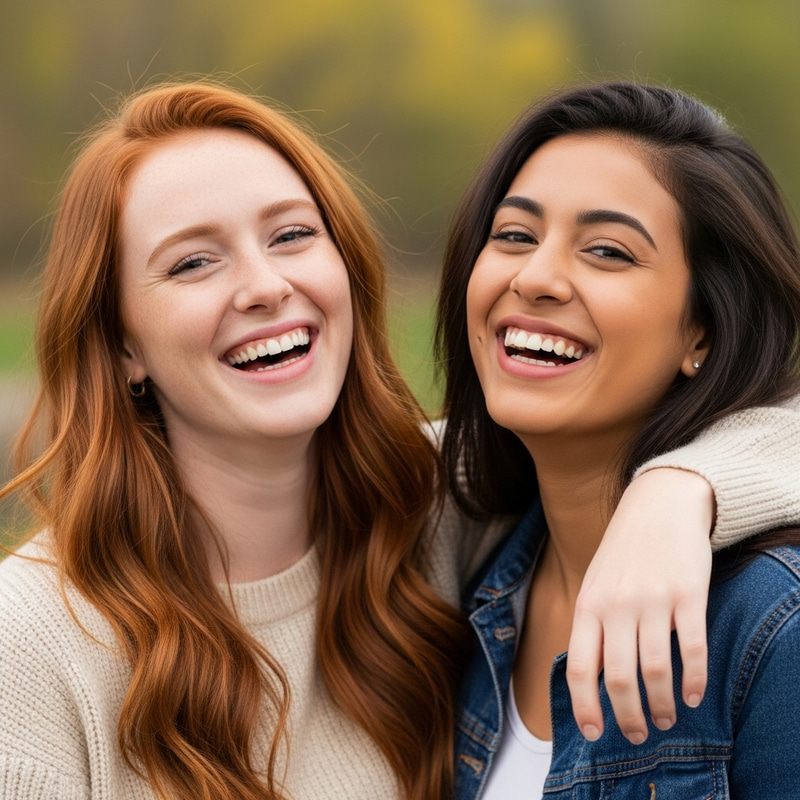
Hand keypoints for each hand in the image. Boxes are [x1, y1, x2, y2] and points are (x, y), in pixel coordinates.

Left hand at [566, 468, 713, 743]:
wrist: (658, 504)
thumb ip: (593, 626)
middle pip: (619, 679)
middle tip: (639, 734)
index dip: (585, 707)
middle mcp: (617, 605)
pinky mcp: (688, 595)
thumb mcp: (595, 584)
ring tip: (667, 719)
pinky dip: (694, 681)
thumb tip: (591, 679)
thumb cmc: (624, 552)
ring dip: (663, 706)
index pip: (580, 667)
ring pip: (656, 672)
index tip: (594, 734)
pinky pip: (692, 650)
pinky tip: (694, 696)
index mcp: (588, 605)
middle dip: (628, 717)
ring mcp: (653, 600)